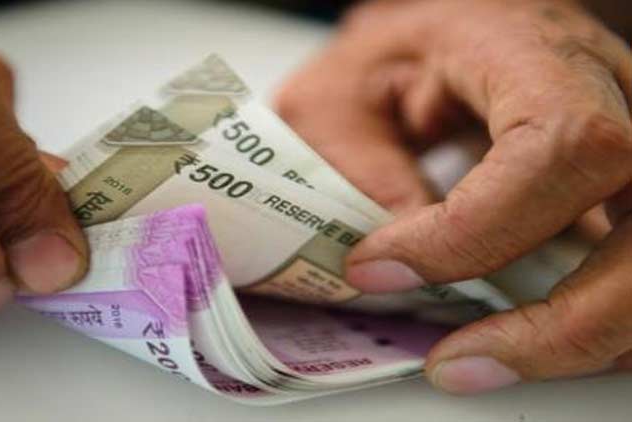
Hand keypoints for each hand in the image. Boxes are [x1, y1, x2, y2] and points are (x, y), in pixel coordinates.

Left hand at [276, 0, 631, 393]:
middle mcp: (611, 93)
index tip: (383, 268)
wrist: (453, 28)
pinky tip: (525, 338)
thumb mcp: (344, 96)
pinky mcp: (628, 190)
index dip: (476, 230)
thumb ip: (358, 172)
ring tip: (482, 360)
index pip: (559, 146)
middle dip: (563, 319)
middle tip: (459, 360)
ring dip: (585, 336)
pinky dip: (591, 324)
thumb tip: (390, 269)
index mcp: (531, 50)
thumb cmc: (397, 56)